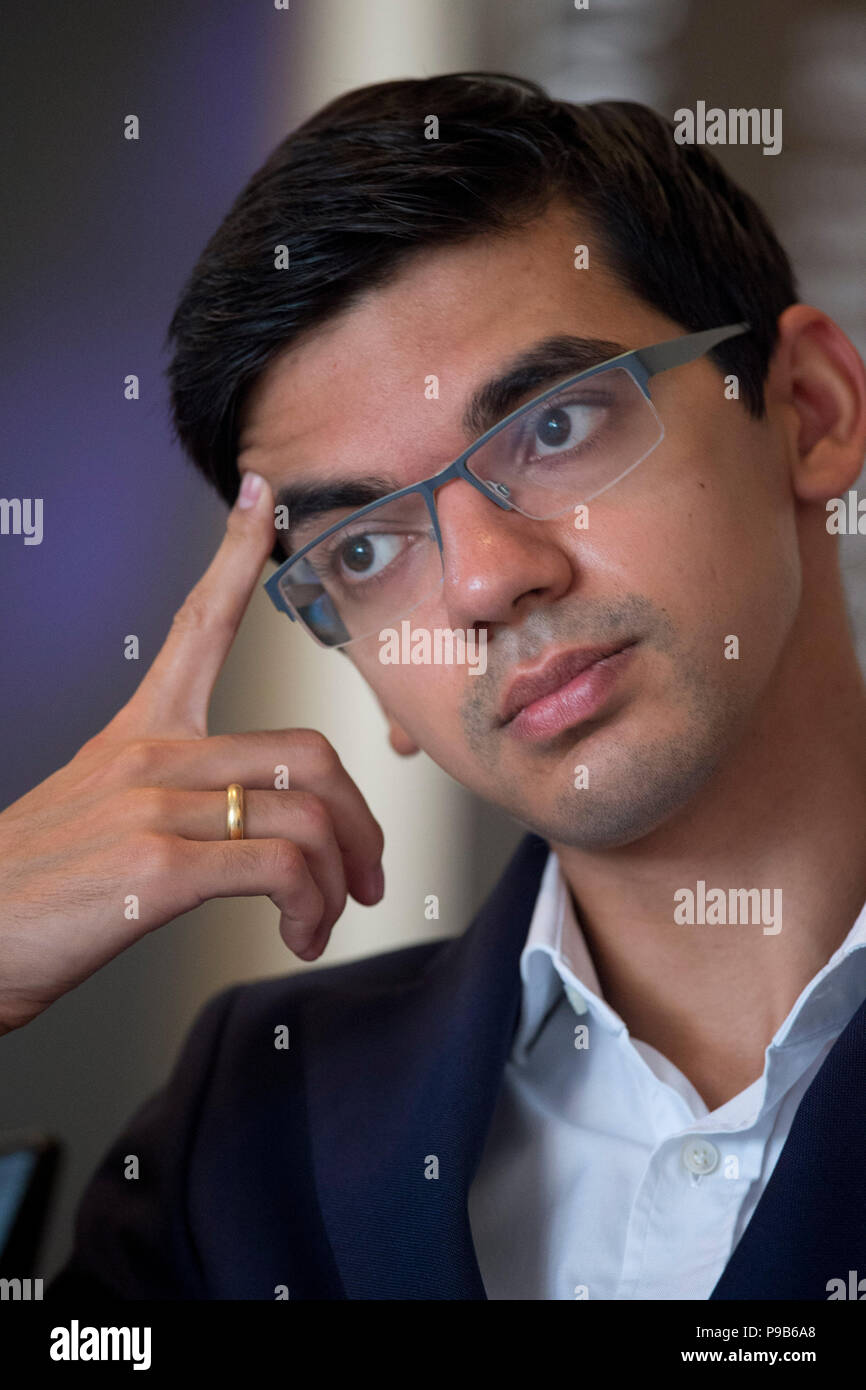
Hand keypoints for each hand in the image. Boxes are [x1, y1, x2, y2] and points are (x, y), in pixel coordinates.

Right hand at [0, 471, 384, 1034]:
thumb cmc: (34, 885)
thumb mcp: (99, 813)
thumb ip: (172, 799)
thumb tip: (247, 826)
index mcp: (138, 736)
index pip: (198, 625)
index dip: (236, 557)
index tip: (262, 501)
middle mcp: (151, 758)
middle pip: (308, 753)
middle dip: (359, 821)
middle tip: (364, 870)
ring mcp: (154, 807)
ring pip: (307, 816)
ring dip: (338, 879)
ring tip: (324, 920)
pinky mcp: (158, 867)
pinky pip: (280, 868)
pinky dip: (311, 908)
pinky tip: (298, 933)